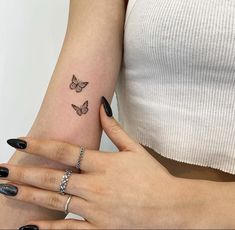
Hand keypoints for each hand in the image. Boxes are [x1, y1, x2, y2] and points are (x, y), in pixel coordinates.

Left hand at [0, 97, 211, 228]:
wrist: (170, 206)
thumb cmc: (153, 176)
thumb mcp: (135, 149)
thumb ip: (115, 128)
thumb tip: (101, 105)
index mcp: (103, 164)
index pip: (65, 151)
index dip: (40, 144)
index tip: (19, 140)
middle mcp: (95, 186)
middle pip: (53, 176)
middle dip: (24, 171)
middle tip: (1, 168)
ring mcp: (95, 210)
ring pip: (55, 201)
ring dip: (29, 194)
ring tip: (7, 189)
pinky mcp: (100, 229)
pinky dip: (48, 229)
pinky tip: (29, 227)